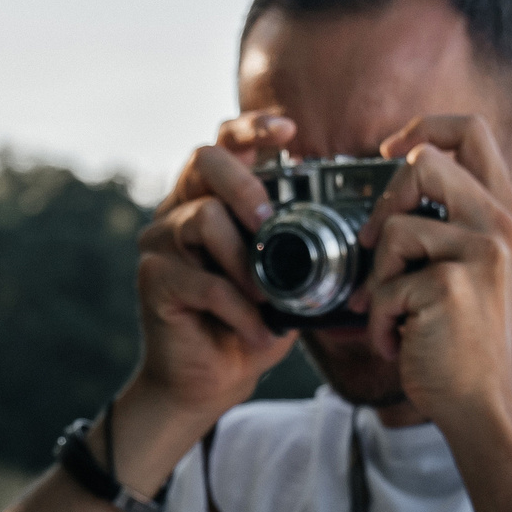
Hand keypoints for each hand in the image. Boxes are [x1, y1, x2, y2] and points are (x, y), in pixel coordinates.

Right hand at [118, 113, 301, 468]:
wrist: (208, 383)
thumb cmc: (249, 326)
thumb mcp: (288, 282)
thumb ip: (304, 248)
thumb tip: (357, 226)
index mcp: (212, 199)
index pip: (224, 143)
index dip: (252, 128)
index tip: (288, 130)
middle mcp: (179, 210)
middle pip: (204, 161)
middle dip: (247, 187)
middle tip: (270, 223)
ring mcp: (160, 243)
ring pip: (203, 218)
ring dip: (245, 261)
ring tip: (266, 298)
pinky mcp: (154, 280)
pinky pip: (203, 281)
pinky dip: (239, 309)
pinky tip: (254, 329)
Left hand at [355, 114, 511, 428]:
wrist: (479, 401)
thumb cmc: (461, 338)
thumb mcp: (467, 268)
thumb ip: (446, 222)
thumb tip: (391, 189)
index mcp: (502, 212)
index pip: (470, 131)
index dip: (423, 127)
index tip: (390, 149)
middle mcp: (500, 224)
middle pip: (425, 161)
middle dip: (384, 203)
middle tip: (374, 246)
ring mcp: (479, 252)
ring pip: (393, 229)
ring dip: (378, 279)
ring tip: (398, 313)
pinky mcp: (449, 285)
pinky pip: (382, 284)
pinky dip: (378, 321)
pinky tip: (401, 340)